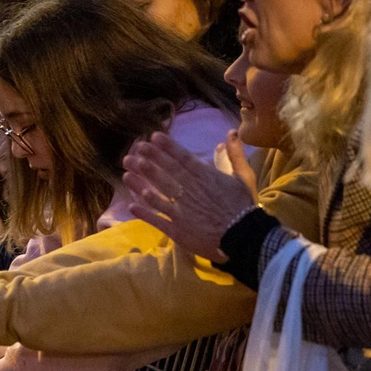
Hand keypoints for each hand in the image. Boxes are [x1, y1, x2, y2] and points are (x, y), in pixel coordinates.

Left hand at [124, 131, 258, 261]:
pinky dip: (144, 213)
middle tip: (132, 152)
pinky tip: (131, 205)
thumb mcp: (243, 177)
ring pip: (156, 195)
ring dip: (140, 184)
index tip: (152, 137)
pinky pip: (157, 220)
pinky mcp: (178, 230)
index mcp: (204, 177)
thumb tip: (231, 132)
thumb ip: (234, 154)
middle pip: (165, 173)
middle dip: (147, 161)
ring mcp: (181, 211)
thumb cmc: (243, 208)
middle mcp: (189, 191)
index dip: (166, 147)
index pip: (182, 158)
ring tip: (126, 174)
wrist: (244, 238)